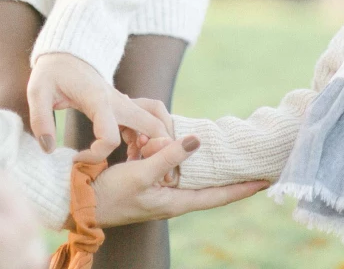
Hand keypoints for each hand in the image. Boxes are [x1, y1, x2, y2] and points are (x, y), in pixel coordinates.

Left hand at [28, 53, 170, 161]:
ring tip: (139, 160)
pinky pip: (149, 120)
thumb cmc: (52, 74)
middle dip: (155, 149)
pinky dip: (151, 137)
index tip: (78, 159)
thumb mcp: (37, 93)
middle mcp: (119, 102)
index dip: (97, 155)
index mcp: (98, 101)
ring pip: (157, 119)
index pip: (110, 137)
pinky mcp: (126, 106)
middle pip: (152, 125)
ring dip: (158, 141)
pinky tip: (135, 151)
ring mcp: (125, 103)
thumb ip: (41, 120)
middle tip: (137, 167)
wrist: (67, 56)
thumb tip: (49, 150)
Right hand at [93, 136, 267, 227]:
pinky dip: (182, 157)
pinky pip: (174, 169)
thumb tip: (197, 140)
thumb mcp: (140, 174)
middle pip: (211, 189)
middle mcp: (173, 200)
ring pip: (193, 177)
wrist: (77, 202)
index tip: (266, 181)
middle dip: (233, 178)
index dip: (243, 189)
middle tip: (256, 166)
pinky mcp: (150, 184)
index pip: (218, 197)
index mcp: (176, 203)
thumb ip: (168, 157)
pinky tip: (186, 146)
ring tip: (232, 156)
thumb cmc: (108, 193)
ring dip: (207, 166)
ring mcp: (162, 193)